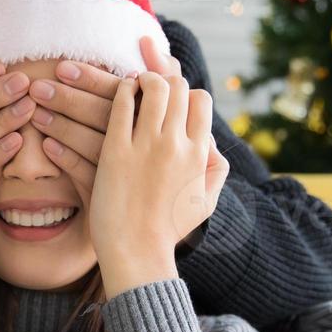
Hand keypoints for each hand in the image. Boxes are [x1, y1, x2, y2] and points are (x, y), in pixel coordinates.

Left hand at [35, 34, 189, 194]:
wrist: (164, 251)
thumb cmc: (178, 185)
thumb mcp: (193, 141)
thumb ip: (173, 87)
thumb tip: (146, 40)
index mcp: (179, 127)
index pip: (129, 92)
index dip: (93, 79)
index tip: (65, 66)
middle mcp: (161, 146)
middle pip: (105, 110)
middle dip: (67, 96)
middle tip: (39, 82)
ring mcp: (136, 170)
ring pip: (91, 137)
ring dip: (61, 121)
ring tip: (36, 109)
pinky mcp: (114, 193)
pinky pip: (84, 169)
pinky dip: (64, 155)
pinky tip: (47, 145)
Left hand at [88, 71, 226, 297]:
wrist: (137, 253)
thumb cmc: (169, 230)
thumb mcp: (206, 202)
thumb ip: (216, 170)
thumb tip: (213, 144)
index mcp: (199, 154)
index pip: (200, 100)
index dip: (187, 93)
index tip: (174, 97)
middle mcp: (176, 145)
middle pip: (177, 88)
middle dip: (164, 80)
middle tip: (150, 82)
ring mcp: (145, 146)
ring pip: (150, 89)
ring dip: (142, 79)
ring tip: (132, 83)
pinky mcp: (115, 151)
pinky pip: (119, 106)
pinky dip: (119, 91)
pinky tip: (116, 93)